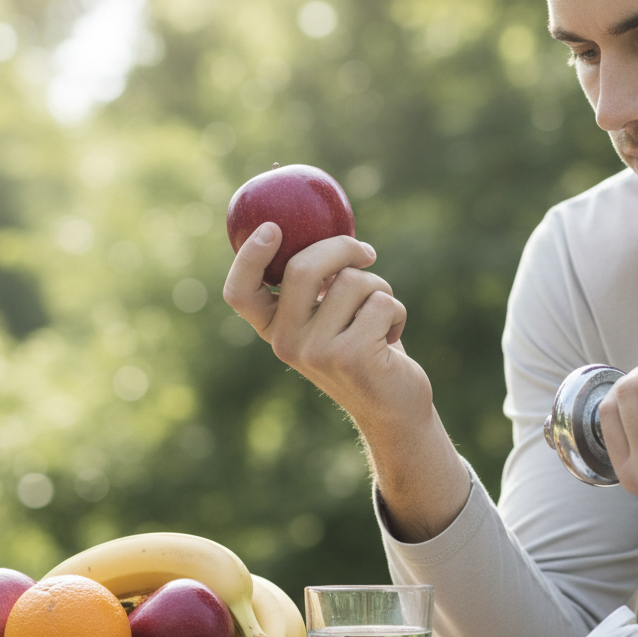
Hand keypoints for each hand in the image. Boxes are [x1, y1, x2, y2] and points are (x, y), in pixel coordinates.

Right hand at [222, 222, 433, 433]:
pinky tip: (392, 336)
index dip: (248, 257)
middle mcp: (286, 343)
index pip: (240, 293)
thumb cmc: (364, 348)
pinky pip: (381, 302)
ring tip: (381, 316)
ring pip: (352, 281)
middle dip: (343, 248)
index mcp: (273, 329)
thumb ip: (319, 287)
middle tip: (367, 254)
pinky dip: (397, 310)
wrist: (392, 408)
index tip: (271, 228)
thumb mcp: (331, 318)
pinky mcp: (353, 356)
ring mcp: (316, 352)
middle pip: (303, 268)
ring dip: (379, 288)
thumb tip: (324, 231)